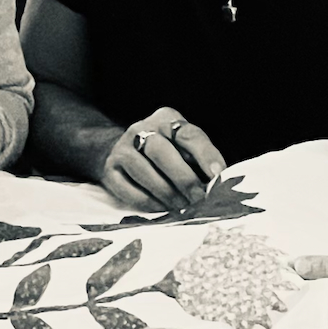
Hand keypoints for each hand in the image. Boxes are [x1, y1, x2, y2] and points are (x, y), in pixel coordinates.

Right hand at [100, 108, 224, 211]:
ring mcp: (121, 149)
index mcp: (166, 119)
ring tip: (183, 208)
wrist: (117, 152)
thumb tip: (218, 185)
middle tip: (199, 199)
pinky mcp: (109, 171)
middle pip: (161, 151)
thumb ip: (198, 161)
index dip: (205, 155)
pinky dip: (149, 202)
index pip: (187, 134)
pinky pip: (129, 189)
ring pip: (143, 171)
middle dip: (183, 178)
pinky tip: (162, 209)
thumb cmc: (163, 154)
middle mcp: (141, 129)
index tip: (218, 175)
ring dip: (166, 193)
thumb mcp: (182, 147)